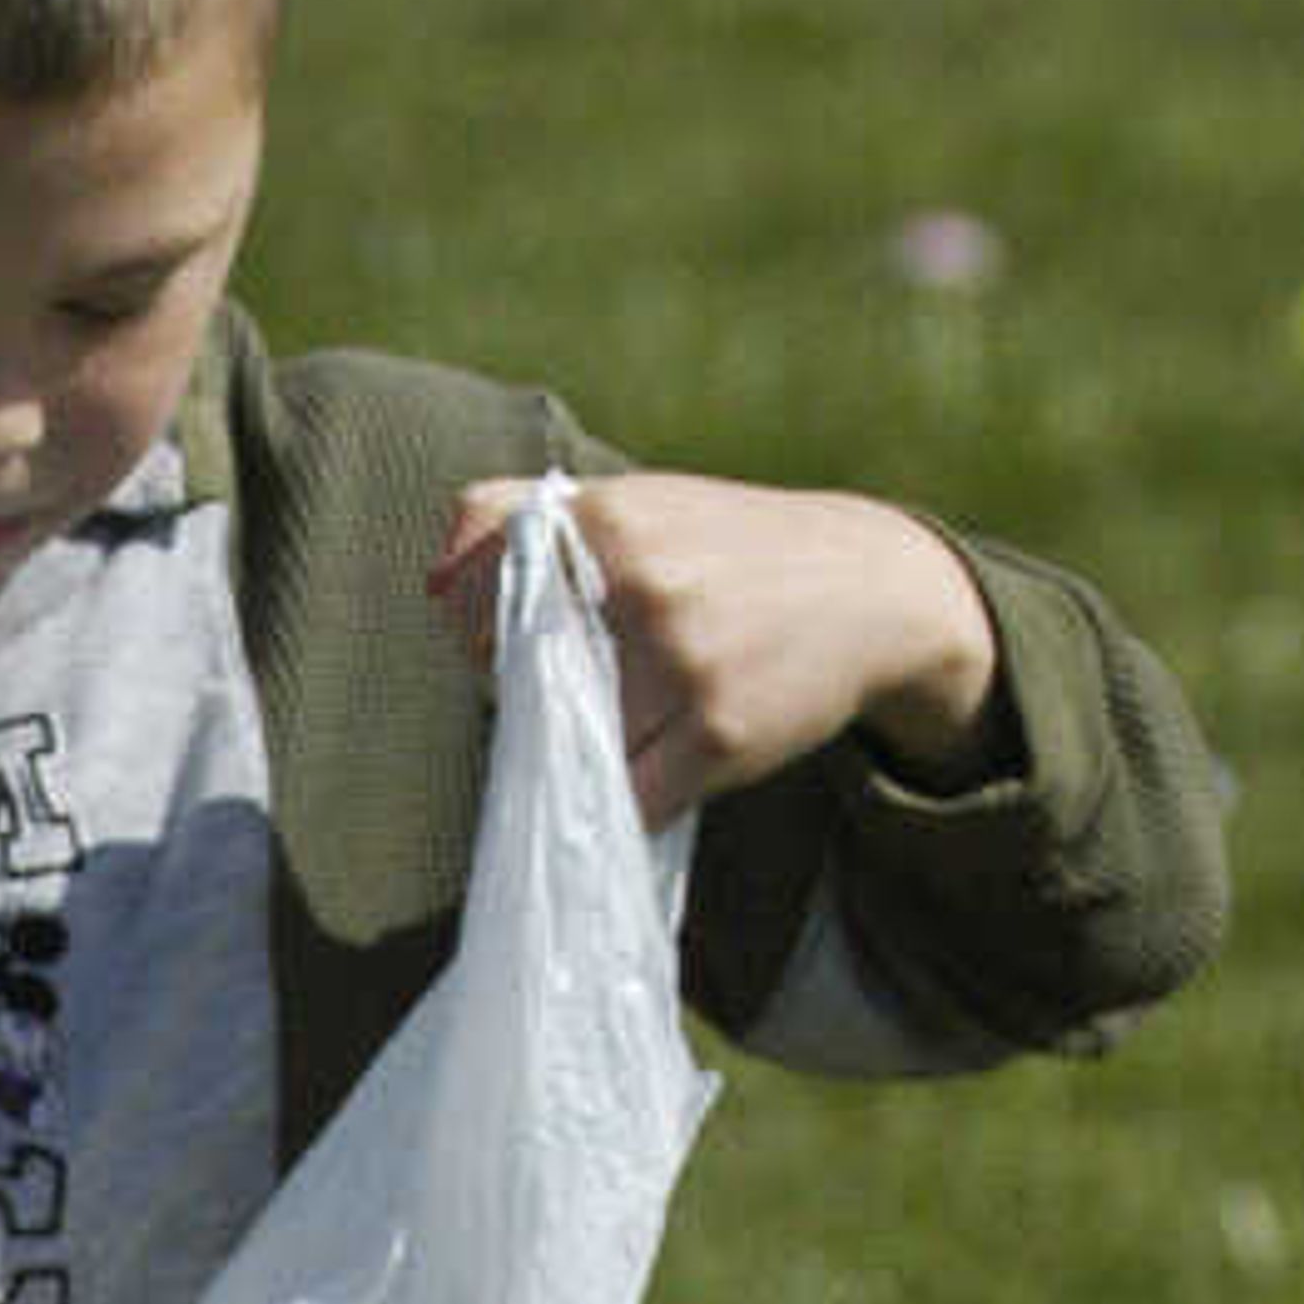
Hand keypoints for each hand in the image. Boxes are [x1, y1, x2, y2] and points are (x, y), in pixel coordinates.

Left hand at [431, 469, 1002, 813]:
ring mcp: (681, 664)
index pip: (471, 601)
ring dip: (587, 752)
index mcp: (605, 519)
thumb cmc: (727, 547)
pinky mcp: (717, 735)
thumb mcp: (631, 504)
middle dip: (531, 699)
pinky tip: (663, 759)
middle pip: (514, 683)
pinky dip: (633, 793)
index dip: (477, 638)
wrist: (869, 587)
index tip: (514, 646)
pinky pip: (630, 799)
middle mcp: (638, 584)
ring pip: (571, 746)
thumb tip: (433, 587)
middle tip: (587, 685)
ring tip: (639, 717)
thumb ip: (515, 519)